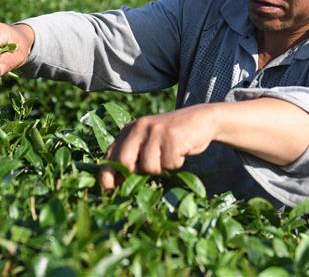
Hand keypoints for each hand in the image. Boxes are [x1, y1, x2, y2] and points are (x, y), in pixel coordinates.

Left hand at [98, 104, 217, 189]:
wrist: (201, 120)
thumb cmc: (172, 138)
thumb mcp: (148, 143)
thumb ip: (133, 158)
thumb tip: (116, 185)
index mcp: (130, 130)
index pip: (111, 154)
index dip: (107, 174)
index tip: (107, 189)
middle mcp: (139, 127)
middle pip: (125, 161)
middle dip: (135, 174)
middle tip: (151, 171)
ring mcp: (155, 130)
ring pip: (149, 167)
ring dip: (162, 169)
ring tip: (169, 156)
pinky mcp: (172, 135)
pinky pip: (169, 164)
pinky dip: (176, 164)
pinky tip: (180, 151)